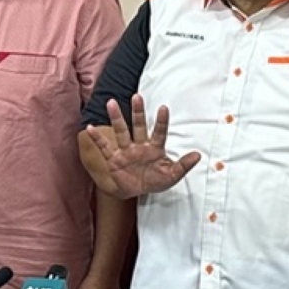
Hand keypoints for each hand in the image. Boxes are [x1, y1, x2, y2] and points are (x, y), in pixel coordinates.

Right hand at [84, 96, 200, 198]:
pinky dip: (97, 138)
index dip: (162, 121)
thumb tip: (198, 155)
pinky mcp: (114, 160)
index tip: (163, 107)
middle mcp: (140, 145)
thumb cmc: (156, 180)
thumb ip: (183, 166)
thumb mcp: (172, 175)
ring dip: (116, 118)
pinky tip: (89, 128)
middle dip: (138, 112)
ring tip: (111, 103)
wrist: (137, 191)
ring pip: (121, 131)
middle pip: (139, 126)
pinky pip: (105, 148)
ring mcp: (126, 151)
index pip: (160, 132)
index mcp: (155, 148)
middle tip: (137, 96)